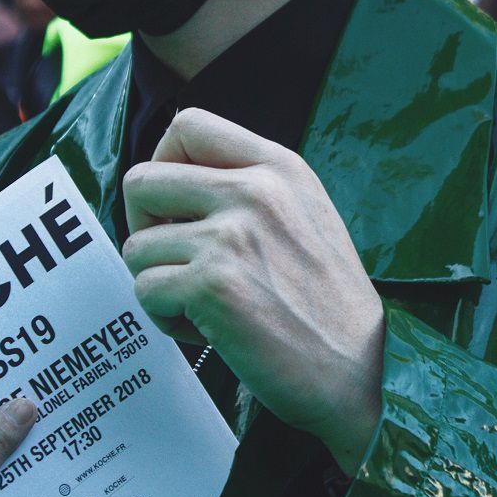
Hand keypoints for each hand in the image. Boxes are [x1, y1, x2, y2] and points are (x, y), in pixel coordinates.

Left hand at [122, 109, 383, 474]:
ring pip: (137, 246)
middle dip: (143, 226)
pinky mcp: (212, 286)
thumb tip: (174, 179)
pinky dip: (166, 318)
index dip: (163, 163)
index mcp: (278, 167)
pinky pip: (145, 291)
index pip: (188, 126)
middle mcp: (254, 192)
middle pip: (142, 181)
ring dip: (159, 282)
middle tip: (173, 259)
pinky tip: (207, 329)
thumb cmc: (328, 303)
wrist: (360, 370)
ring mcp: (231, 237)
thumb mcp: (304, 214)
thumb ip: (249, 186)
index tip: (174, 204)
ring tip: (203, 304)